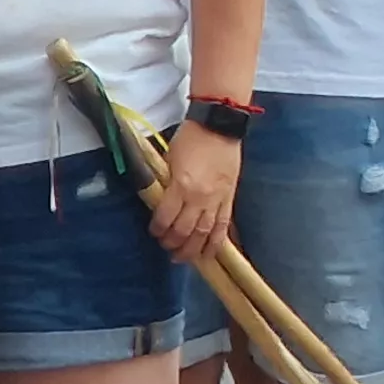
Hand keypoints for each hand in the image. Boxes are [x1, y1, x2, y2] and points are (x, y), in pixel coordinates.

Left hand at [153, 123, 239, 263]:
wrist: (218, 126)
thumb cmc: (189, 139)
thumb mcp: (168, 160)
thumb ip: (165, 184)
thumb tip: (160, 203)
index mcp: (181, 186)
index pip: (165, 218)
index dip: (157, 229)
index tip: (154, 232)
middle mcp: (199, 197)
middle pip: (184, 231)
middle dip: (173, 243)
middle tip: (167, 247)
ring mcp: (217, 199)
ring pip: (204, 233)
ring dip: (192, 249)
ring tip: (184, 257)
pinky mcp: (229, 198)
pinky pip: (223, 225)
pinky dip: (216, 242)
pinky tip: (209, 254)